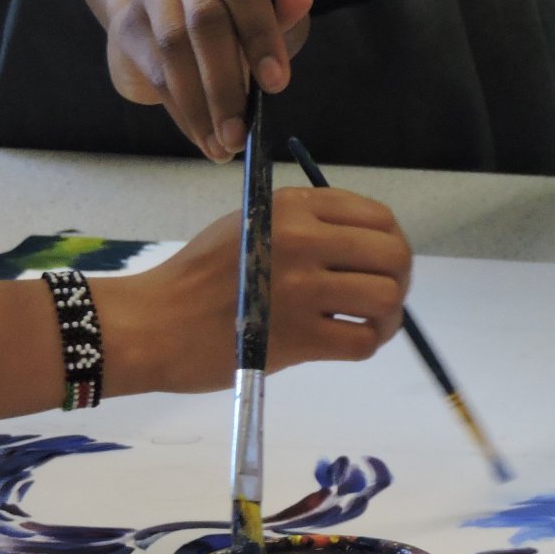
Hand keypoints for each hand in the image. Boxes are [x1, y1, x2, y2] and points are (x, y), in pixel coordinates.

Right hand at [96, 185, 410, 394]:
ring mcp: (302, 290)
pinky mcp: (299, 338)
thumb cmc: (198, 277)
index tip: (379, 262)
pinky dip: (368, 344)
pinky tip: (351, 342)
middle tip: (382, 298)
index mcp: (290, 208)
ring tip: (369, 324)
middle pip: (393, 255)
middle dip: (399, 280)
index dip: (390, 242)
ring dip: (388, 317)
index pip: (376, 216)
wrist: (155, 324)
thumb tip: (364, 244)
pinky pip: (363, 342)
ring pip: (386, 299)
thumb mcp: (248, 224)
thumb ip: (303, 225)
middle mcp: (301, 241)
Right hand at [105, 0, 314, 162]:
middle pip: (204, 17)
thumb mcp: (272, 14)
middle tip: (241, 133)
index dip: (259, 31)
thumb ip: (285, 13)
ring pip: (173, 47)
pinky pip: (155, 70)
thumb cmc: (239, 14)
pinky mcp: (128, 20)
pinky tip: (202, 136)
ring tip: (222, 145)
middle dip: (226, 84)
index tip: (276, 84)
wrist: (175, 10)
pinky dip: (181, 110)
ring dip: (200, 105)